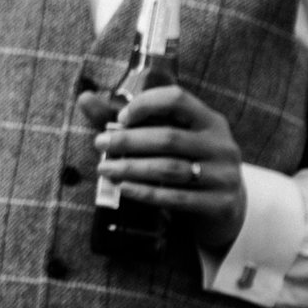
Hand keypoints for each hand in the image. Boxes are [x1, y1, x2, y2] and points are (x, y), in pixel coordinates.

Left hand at [76, 84, 248, 255]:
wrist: (224, 209)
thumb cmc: (185, 163)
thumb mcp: (168, 139)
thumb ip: (128, 121)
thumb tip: (84, 97)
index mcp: (209, 121)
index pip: (178, 99)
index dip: (145, 104)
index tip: (119, 118)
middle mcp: (221, 145)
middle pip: (169, 137)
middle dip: (129, 141)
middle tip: (100, 144)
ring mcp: (224, 175)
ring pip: (170, 168)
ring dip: (131, 168)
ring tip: (105, 169)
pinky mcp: (219, 203)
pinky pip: (176, 197)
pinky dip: (146, 192)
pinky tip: (124, 188)